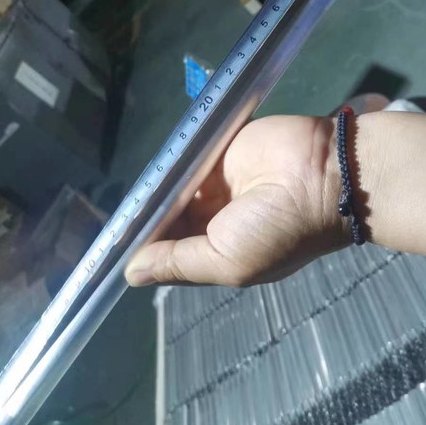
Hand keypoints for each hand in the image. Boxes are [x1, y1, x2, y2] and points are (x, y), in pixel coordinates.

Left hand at [125, 115, 345, 287]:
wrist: (321, 175)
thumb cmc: (277, 230)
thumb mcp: (228, 260)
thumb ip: (179, 263)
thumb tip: (132, 274)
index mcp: (221, 250)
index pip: (172, 251)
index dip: (144, 249)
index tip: (107, 249)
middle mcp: (215, 218)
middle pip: (168, 218)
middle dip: (144, 219)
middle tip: (104, 220)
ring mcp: (216, 182)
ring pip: (172, 187)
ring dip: (153, 191)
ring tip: (118, 196)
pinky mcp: (219, 149)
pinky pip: (185, 157)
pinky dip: (167, 163)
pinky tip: (142, 168)